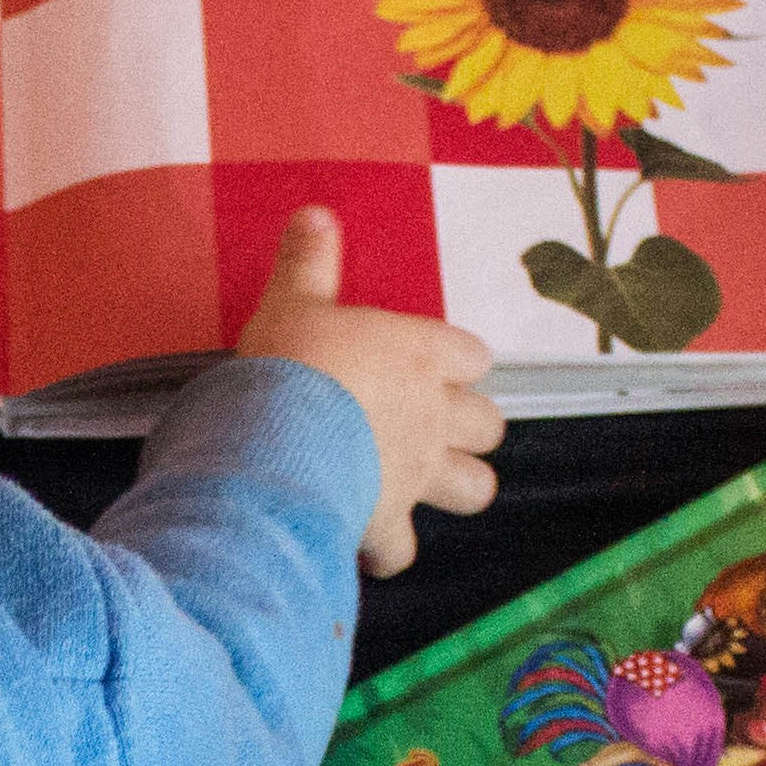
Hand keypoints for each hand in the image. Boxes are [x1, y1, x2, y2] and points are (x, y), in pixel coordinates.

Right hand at [232, 207, 501, 575]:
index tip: (433, 363)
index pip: (472, 355)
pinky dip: (389, 549)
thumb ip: (309, 262)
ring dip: (458, 487)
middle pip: (489, 424)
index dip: (457, 361)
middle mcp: (435, 415)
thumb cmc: (290, 365)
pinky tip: (369, 543)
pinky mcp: (388, 521)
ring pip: (475, 488)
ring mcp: (418, 472)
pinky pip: (403, 549)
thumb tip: (315, 216)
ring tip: (427, 483)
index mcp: (422, 355)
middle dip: (471, 427)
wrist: (276, 440)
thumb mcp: (292, 301)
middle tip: (435, 425)